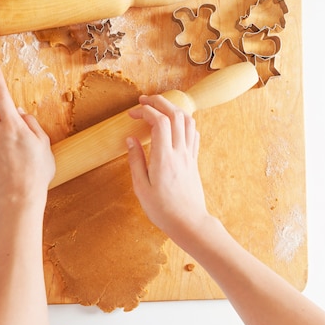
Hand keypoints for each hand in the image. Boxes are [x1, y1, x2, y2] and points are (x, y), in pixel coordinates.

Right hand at [126, 94, 209, 235]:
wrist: (189, 223)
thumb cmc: (163, 209)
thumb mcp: (141, 187)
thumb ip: (135, 161)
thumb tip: (131, 139)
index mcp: (164, 158)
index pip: (159, 122)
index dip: (145, 111)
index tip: (132, 114)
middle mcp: (179, 152)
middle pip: (175, 115)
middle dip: (159, 102)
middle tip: (144, 101)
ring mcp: (189, 156)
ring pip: (187, 121)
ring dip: (173, 108)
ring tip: (159, 107)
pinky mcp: (194, 161)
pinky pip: (193, 133)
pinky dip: (183, 122)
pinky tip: (174, 125)